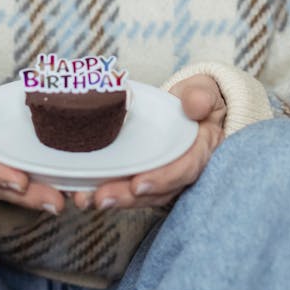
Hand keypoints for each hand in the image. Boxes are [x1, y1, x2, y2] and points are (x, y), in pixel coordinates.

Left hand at [73, 73, 225, 211]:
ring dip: (115, 199)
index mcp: (202, 149)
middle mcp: (184, 168)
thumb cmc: (197, 98)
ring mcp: (165, 174)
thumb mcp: (203, 90)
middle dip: (129, 197)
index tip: (139, 184)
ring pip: (143, 194)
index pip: (186, 169)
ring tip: (86, 198)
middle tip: (101, 198)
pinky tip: (85, 193)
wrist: (193, 103)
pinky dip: (108, 190)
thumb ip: (201, 96)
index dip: (163, 179)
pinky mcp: (148, 173)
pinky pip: (130, 187)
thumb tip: (195, 106)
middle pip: (159, 191)